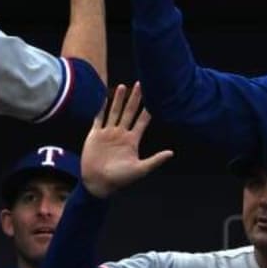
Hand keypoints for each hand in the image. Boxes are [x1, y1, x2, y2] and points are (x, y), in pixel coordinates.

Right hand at [80, 82, 170, 196]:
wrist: (98, 183)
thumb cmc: (120, 179)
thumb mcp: (140, 169)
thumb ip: (155, 160)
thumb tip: (171, 153)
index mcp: (132, 141)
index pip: (142, 121)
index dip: (148, 110)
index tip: (154, 97)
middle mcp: (120, 134)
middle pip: (129, 112)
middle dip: (135, 99)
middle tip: (140, 84)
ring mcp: (107, 134)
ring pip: (114, 112)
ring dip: (118, 100)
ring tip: (123, 86)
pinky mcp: (95, 136)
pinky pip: (98, 119)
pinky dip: (100, 109)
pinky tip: (102, 98)